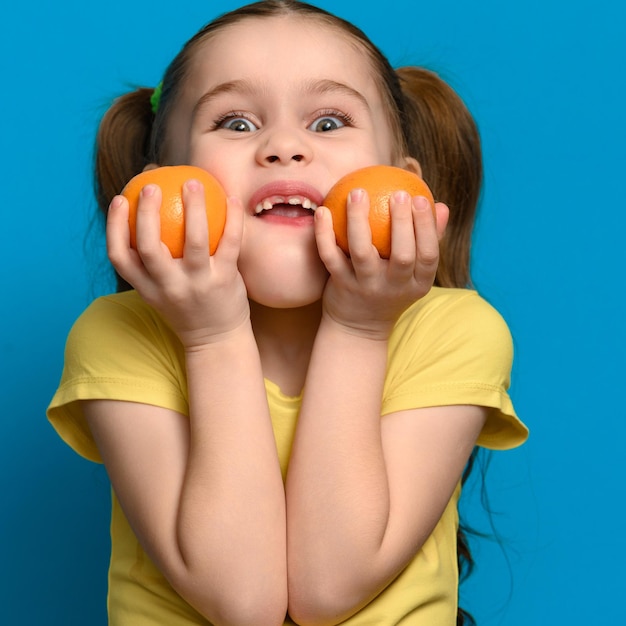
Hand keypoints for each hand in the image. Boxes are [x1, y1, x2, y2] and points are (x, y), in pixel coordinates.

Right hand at [106, 179, 249, 348]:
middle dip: (147, 213)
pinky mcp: (225, 281)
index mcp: (147, 289)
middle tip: (152, 185)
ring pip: (193, 241)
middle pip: (149, 246)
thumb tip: (148, 218)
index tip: (120, 199)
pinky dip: (232, 219)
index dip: (114, 226)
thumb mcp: (162, 292)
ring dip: (194, 208)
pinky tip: (231, 198)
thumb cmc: (188, 308)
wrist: (217, 341)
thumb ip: (152, 264)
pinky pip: (230, 243)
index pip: (119, 257)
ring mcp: (198, 284)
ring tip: (193, 182)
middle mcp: (168, 287)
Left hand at [314, 188, 448, 338]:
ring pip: (362, 252)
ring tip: (357, 193)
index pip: (428, 255)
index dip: (426, 227)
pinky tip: (323, 211)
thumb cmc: (390, 288)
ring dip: (358, 220)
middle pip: (402, 256)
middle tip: (397, 193)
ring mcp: (366, 287)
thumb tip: (440, 205)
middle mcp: (393, 287)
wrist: (358, 327)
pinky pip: (331, 256)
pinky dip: (324, 234)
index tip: (421, 198)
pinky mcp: (341, 286)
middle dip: (402, 223)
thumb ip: (427, 240)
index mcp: (417, 283)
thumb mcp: (413, 273)